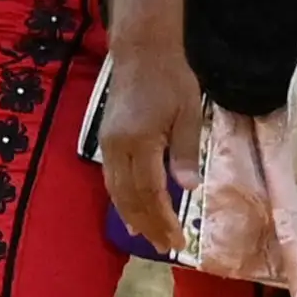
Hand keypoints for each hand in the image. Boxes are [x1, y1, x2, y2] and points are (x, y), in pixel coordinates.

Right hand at [97, 0, 201, 255]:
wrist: (142, 49)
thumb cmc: (171, 78)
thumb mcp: (188, 114)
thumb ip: (185, 153)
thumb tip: (189, 189)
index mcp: (141, 141)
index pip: (151, 192)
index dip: (164, 219)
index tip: (178, 239)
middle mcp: (118, 146)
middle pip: (130, 197)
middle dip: (148, 224)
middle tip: (165, 246)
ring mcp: (109, 142)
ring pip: (116, 190)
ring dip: (131, 216)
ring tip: (146, 236)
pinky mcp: (107, 137)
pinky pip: (111, 177)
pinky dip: (120, 198)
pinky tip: (130, 208)